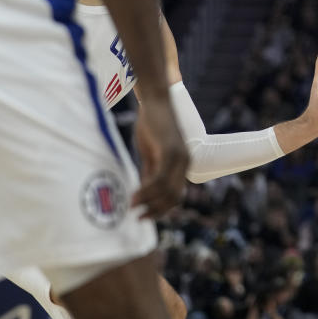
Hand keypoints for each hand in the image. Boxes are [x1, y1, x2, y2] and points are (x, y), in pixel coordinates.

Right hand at [132, 98, 189, 217]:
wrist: (155, 101)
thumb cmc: (151, 124)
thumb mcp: (150, 153)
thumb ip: (150, 171)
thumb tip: (145, 191)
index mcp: (182, 164)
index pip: (177, 195)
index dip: (162, 209)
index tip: (145, 216)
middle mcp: (185, 163)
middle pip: (174, 197)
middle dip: (156, 210)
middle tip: (139, 217)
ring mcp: (179, 157)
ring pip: (166, 190)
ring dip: (149, 202)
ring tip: (132, 206)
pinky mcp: (170, 151)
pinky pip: (160, 178)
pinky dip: (147, 190)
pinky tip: (135, 195)